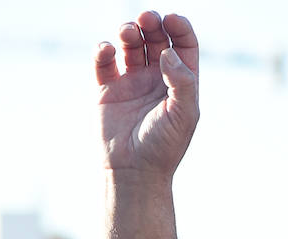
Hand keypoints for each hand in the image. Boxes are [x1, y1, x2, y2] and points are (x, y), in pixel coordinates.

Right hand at [95, 12, 199, 175]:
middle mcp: (157, 78)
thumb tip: (168, 52)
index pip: (183, 45)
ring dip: (128, 32)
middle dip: (151, 23)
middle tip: (146, 17)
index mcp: (180, 82)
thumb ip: (181, 81)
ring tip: (127, 32)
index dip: (179, 27)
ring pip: (130, 45)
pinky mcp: (107, 90)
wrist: (134, 172)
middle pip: (156, 38)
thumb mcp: (184, 114)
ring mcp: (131, 82)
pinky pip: (104, 62)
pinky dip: (103, 50)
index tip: (171, 19)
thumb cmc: (164, 146)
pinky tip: (106, 50)